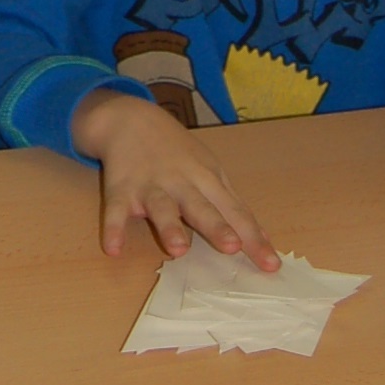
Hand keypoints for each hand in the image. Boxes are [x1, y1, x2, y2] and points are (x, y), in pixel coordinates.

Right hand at [70, 91, 278, 269]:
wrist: (131, 119)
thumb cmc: (178, 153)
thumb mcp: (209, 171)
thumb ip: (231, 206)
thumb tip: (263, 240)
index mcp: (207, 180)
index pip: (234, 212)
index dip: (253, 237)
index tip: (271, 265)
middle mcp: (181, 183)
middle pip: (201, 207)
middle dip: (216, 227)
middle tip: (232, 247)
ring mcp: (150, 186)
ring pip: (161, 207)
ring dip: (169, 227)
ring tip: (178, 250)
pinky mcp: (121, 190)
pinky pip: (116, 211)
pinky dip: (113, 228)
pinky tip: (113, 248)